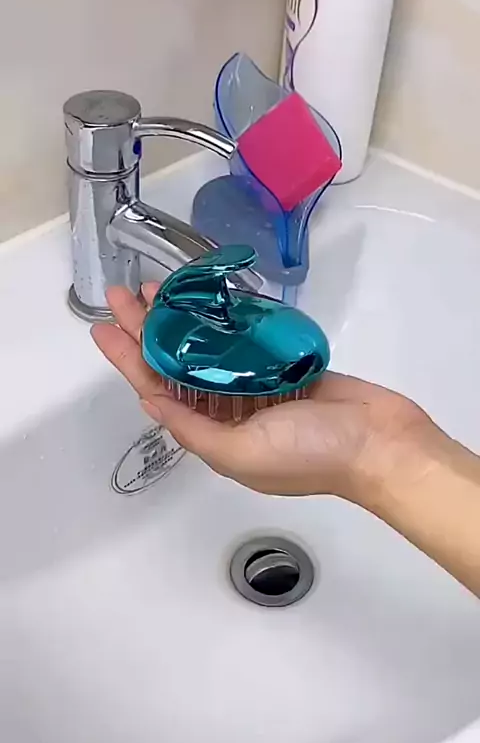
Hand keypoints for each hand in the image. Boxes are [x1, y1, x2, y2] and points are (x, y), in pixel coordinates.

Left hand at [91, 284, 430, 502]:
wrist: (381, 444)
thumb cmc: (310, 452)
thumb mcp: (240, 452)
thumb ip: (192, 428)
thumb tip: (150, 402)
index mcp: (215, 438)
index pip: (159, 393)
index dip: (129, 360)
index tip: (104, 328)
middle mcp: (231, 414)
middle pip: (178, 366)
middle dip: (149, 332)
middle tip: (126, 294)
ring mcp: (260, 389)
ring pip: (209, 350)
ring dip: (185, 322)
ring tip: (161, 289)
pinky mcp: (287, 368)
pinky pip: (247, 343)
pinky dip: (227, 323)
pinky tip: (211, 301)